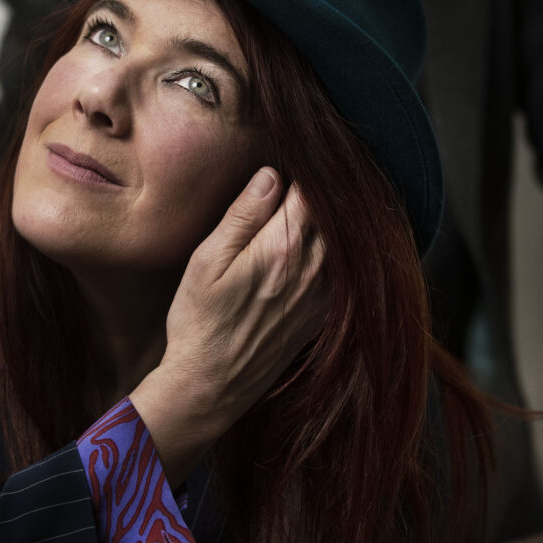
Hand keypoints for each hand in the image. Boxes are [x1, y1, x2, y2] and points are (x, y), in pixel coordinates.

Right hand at [130, 167, 326, 486]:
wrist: (211, 386)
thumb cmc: (199, 322)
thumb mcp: (207, 261)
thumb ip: (242, 216)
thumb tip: (272, 175)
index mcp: (282, 249)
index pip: (308, 191)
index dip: (302, 170)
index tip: (293, 156)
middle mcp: (313, 269)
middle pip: (332, 212)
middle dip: (321, 190)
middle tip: (307, 170)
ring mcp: (323, 293)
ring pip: (343, 238)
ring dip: (331, 217)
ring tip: (312, 199)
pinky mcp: (324, 312)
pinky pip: (343, 267)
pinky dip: (338, 247)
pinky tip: (320, 238)